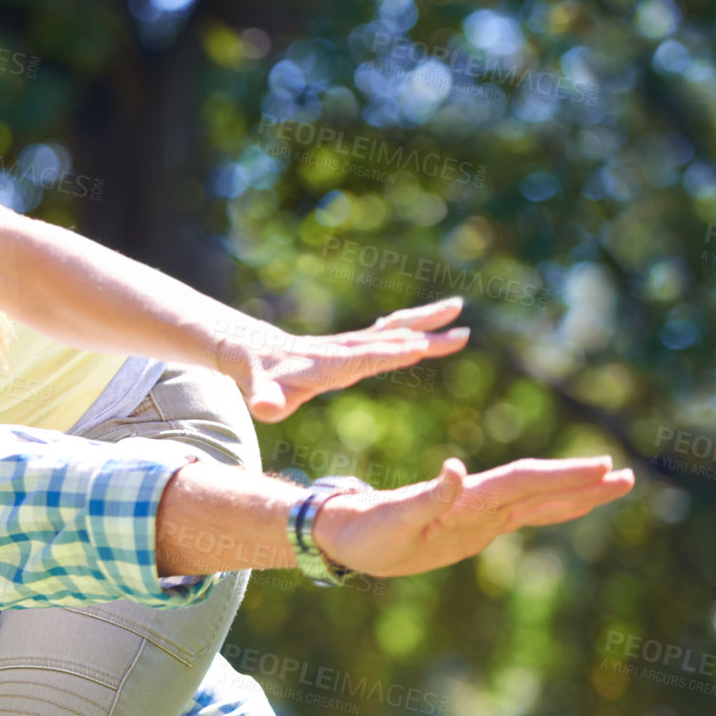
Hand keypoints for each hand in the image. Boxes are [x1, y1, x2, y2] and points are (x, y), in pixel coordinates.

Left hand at [216, 298, 470, 422]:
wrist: (253, 352)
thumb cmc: (260, 380)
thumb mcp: (260, 394)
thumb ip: (264, 400)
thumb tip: (262, 407)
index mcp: (329, 364)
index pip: (363, 359)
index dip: (388, 354)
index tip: (419, 347)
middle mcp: (344, 349)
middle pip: (388, 339)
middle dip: (424, 336)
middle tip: (461, 332)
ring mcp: (349, 344)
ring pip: (391, 328)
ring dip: (424, 320)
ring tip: (457, 308)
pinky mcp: (351, 344)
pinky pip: (385, 332)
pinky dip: (408, 325)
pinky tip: (427, 324)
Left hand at [313, 455, 633, 577]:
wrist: (347, 533)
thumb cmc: (367, 529)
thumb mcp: (394, 518)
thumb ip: (429, 497)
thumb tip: (456, 468)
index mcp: (466, 497)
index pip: (523, 481)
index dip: (562, 475)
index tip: (600, 467)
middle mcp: (477, 501)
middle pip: (538, 487)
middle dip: (581, 482)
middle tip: (626, 475)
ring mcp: (479, 514)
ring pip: (536, 500)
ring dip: (574, 494)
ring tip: (614, 484)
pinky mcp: (474, 527)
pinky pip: (522, 516)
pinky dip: (550, 509)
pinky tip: (569, 505)